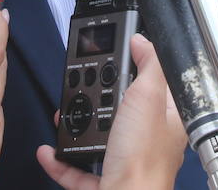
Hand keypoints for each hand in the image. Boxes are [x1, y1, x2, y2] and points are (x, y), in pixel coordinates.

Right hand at [37, 34, 186, 189]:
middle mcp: (149, 140)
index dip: (139, 65)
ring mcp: (127, 162)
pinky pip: (79, 170)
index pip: (156, 83)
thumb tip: (142, 41)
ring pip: (100, 137)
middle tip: (85, 83)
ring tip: (64, 114)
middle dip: (100, 96)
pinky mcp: (106, 183)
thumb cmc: (143, 162)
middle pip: (123, 109)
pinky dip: (61, 159)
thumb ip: (147, 65)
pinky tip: (49, 151)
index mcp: (167, 118)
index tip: (120, 51)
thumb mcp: (147, 97)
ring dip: (78, 126)